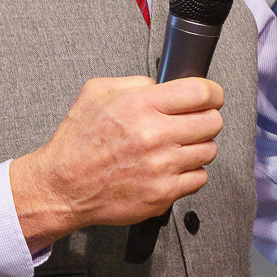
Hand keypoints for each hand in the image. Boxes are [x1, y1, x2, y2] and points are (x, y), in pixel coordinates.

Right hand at [9, 73, 222, 251]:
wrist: (63, 186)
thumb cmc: (78, 142)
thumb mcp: (97, 92)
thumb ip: (136, 83)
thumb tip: (164, 85)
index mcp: (141, 105)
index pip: (201, 92)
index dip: (212, 93)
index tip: (212, 97)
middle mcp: (154, 135)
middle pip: (212, 122)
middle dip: (206, 118)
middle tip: (194, 121)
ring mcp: (162, 167)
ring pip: (209, 151)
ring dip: (198, 146)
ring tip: (178, 146)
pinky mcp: (163, 193)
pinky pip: (199, 178)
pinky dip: (190, 172)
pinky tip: (172, 167)